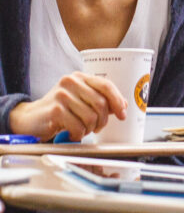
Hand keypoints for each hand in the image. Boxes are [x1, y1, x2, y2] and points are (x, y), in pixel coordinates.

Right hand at [9, 72, 126, 141]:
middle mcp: (71, 82)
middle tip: (97, 128)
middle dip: (103, 120)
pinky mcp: (56, 110)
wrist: (31, 118)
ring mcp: (62, 95)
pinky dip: (78, 134)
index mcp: (80, 77)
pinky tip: (72, 133)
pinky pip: (78, 127)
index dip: (118, 101)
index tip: (122, 114)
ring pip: (91, 117)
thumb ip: (100, 100)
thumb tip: (123, 105)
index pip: (106, 85)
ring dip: (89, 129)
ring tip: (81, 129)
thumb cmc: (59, 110)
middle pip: (101, 103)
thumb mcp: (81, 100)